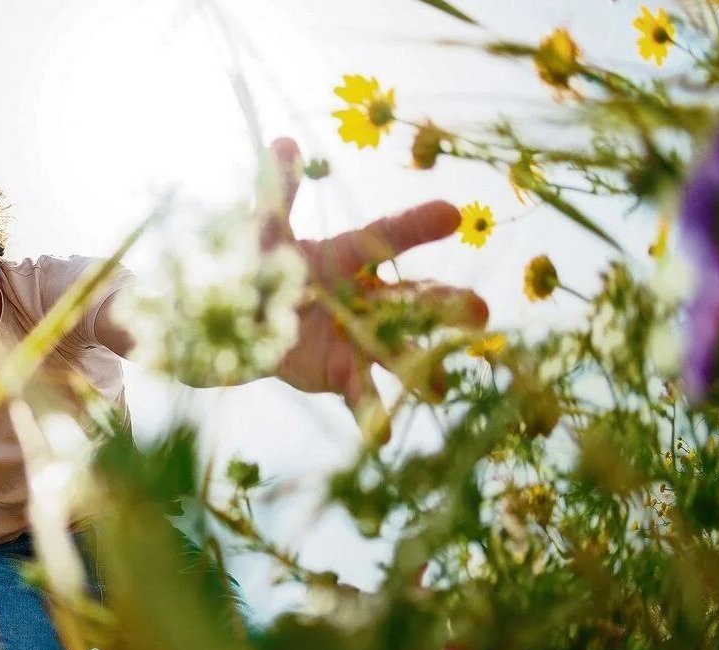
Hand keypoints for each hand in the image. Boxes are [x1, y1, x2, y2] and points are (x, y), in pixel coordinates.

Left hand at [260, 138, 488, 439]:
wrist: (238, 323)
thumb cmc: (259, 269)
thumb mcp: (263, 233)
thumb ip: (277, 192)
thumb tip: (282, 143)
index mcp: (350, 257)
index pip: (388, 237)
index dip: (418, 226)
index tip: (454, 214)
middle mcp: (367, 298)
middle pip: (412, 300)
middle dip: (446, 307)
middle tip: (480, 313)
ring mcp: (360, 338)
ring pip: (399, 350)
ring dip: (423, 366)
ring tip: (442, 385)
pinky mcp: (342, 374)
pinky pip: (361, 395)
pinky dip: (371, 415)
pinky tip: (383, 436)